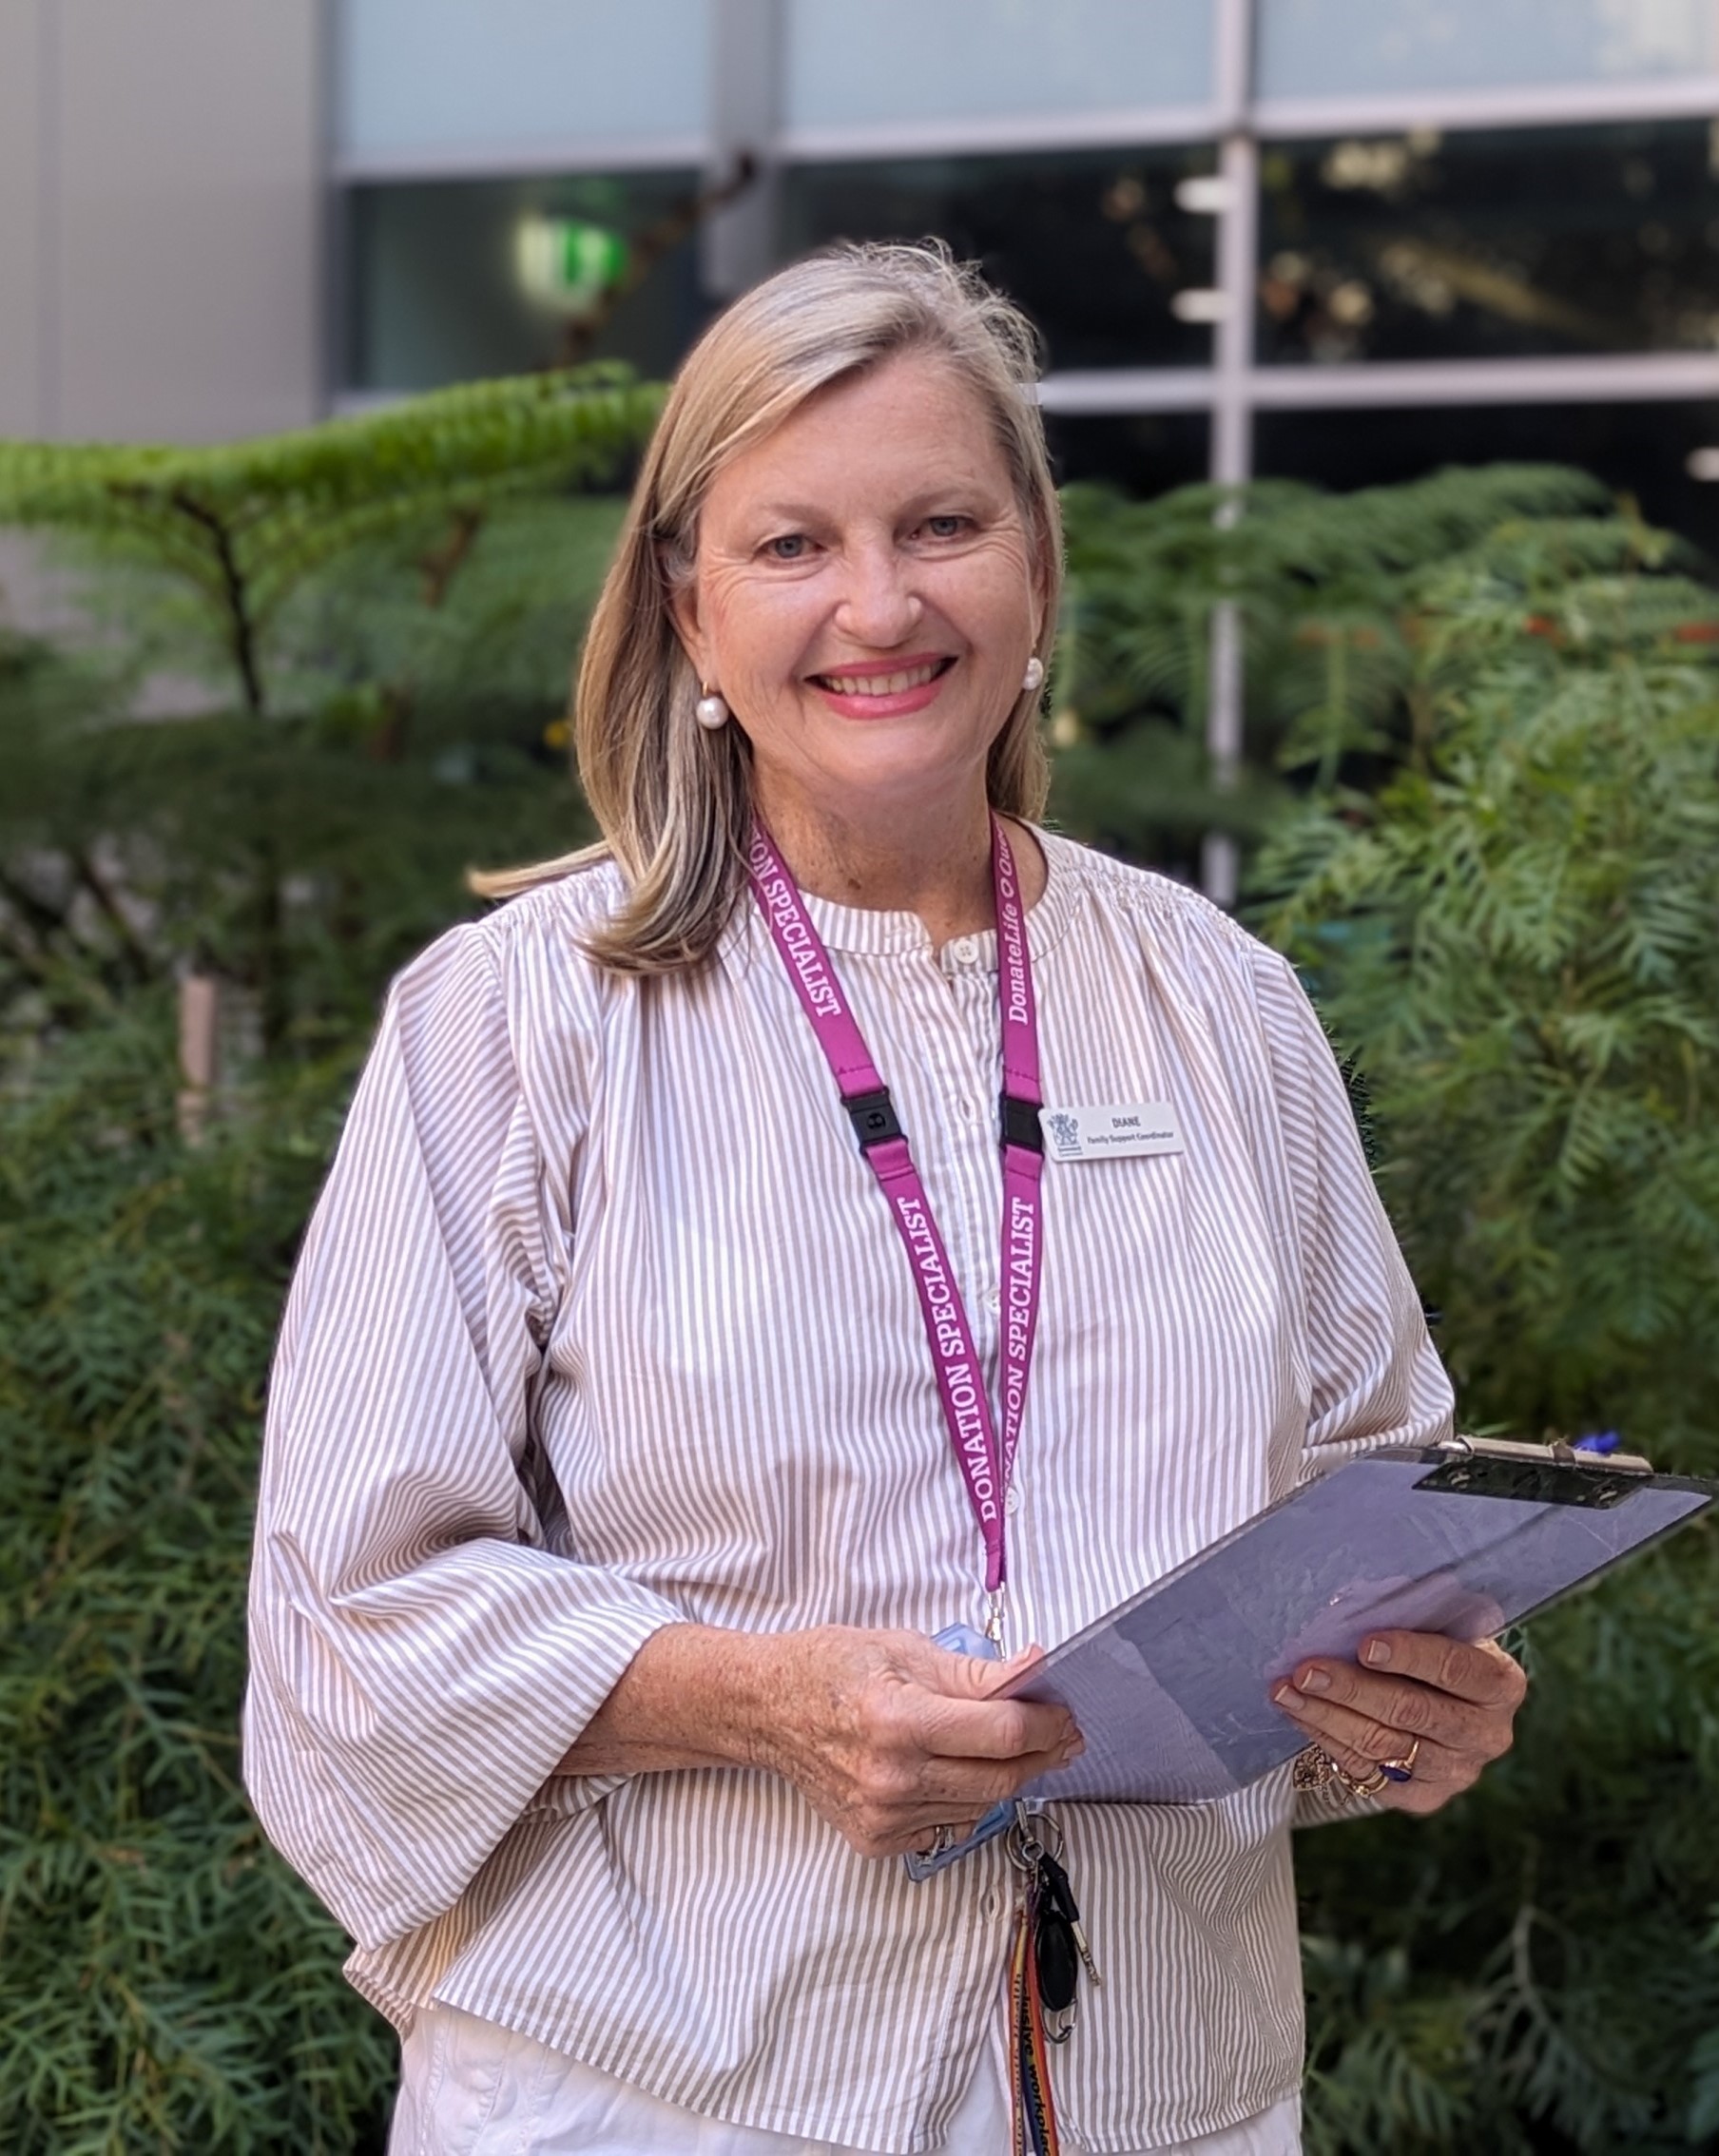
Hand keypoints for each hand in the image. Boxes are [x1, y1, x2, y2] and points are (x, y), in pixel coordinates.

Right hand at [754, 1628, 1082, 1858]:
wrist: (768, 1710)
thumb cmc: (830, 1669)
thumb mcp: (903, 1649)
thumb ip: (973, 1673)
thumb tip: (1033, 1672)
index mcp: (899, 1720)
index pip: (1003, 1733)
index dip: (1047, 1723)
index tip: (1064, 1713)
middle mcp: (892, 1777)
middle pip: (1001, 1778)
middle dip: (1041, 1754)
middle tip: (1059, 1733)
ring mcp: (883, 1816)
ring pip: (981, 1806)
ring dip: (1006, 1777)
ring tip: (1010, 1746)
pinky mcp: (877, 1839)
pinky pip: (948, 1825)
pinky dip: (965, 1799)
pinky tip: (955, 1770)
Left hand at [1270, 1630, 1525, 1815]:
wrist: (1441, 1699)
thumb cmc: (1433, 1647)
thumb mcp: (1440, 1627)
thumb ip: (1413, 1618)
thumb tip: (1352, 1605)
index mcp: (1500, 1683)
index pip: (1455, 1667)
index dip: (1410, 1655)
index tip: (1364, 1645)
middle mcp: (1486, 1734)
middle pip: (1412, 1711)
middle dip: (1353, 1688)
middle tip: (1306, 1670)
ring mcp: (1457, 1771)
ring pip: (1383, 1745)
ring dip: (1327, 1715)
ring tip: (1286, 1690)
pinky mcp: (1424, 1797)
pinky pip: (1368, 1770)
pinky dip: (1327, 1739)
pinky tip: (1299, 1713)